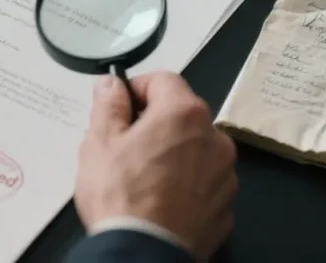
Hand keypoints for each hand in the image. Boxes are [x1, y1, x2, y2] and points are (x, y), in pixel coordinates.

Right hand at [74, 73, 236, 261]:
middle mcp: (214, 138)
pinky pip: (204, 183)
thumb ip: (108, 104)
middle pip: (182, 115)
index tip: (118, 106)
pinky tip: (161, 199)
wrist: (144, 254)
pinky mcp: (226, 206)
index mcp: (184, 113)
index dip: (137, 88)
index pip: (163, 80)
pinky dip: (186, 184)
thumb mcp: (99, 141)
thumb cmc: (120, 195)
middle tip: (125, 145)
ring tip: (143, 177)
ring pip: (196, 150)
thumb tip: (112, 84)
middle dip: (155, 123)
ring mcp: (225, 175)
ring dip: (174, 153)